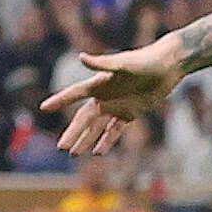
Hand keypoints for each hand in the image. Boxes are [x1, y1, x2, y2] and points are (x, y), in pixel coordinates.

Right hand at [40, 38, 181, 154]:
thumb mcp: (124, 64)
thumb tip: (81, 57)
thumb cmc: (145, 60)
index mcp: (99, 83)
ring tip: (74, 153)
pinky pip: (115, 130)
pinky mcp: (130, 113)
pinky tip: (98, 152)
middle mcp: (104, 96)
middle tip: (61, 147)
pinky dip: (107, 141)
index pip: (74, 94)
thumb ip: (102, 64)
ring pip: (97, 127)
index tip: (44, 108)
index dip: (59, 100)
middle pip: (84, 118)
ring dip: (86, 139)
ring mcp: (116, 106)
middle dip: (72, 132)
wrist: (168, 65)